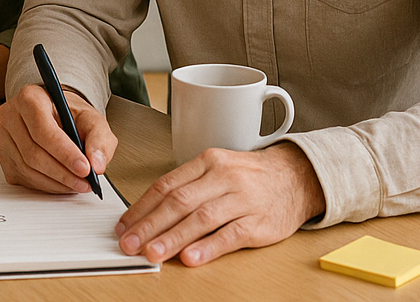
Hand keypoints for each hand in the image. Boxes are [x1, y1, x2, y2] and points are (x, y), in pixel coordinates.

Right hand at [0, 83, 115, 193]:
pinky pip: (24, 179)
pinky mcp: (4, 158)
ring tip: (78, 184)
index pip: (43, 130)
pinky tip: (62, 183)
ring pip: (28, 169)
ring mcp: (3, 138)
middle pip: (33, 153)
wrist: (55, 115)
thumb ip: (99, 139)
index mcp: (30, 98)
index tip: (85, 168)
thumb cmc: (70, 114)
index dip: (64, 153)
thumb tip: (97, 164)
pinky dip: (47, 186)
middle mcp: (11, 116)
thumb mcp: (92, 120)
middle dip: (63, 173)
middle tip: (85, 182)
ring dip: (56, 182)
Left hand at [113, 143, 320, 265]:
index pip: (166, 185)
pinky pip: (230, 235)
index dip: (141, 208)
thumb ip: (188, 187)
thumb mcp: (217, 169)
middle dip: (149, 225)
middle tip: (129, 244)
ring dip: (173, 238)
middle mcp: (222, 177)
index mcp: (207, 162)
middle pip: (179, 202)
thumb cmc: (250, 177)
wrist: (295, 177)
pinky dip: (208, 247)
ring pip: (201, 218)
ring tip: (152, 254)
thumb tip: (150, 214)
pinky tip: (191, 258)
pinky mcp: (258, 222)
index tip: (124, 226)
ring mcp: (241, 199)